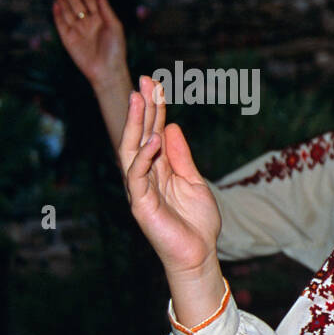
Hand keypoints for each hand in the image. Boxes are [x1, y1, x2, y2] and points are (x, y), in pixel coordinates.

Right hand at [52, 0, 127, 91]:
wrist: (107, 70)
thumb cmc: (115, 50)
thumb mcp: (114, 26)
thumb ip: (106, 9)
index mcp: (100, 20)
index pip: (91, 2)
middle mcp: (87, 23)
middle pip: (77, 4)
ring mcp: (77, 30)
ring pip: (67, 11)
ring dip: (62, 0)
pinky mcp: (68, 39)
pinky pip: (61, 24)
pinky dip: (57, 14)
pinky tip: (56, 4)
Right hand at [120, 76, 221, 280]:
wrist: (199, 253)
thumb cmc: (197, 221)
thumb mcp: (194, 181)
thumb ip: (181, 156)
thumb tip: (170, 126)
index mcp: (159, 169)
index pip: (154, 133)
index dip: (156, 109)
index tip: (157, 85)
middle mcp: (146, 175)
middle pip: (141, 135)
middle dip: (143, 108)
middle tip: (145, 81)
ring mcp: (140, 189)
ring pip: (133, 150)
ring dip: (138, 124)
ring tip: (142, 99)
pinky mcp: (140, 204)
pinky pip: (138, 176)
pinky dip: (145, 157)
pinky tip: (153, 139)